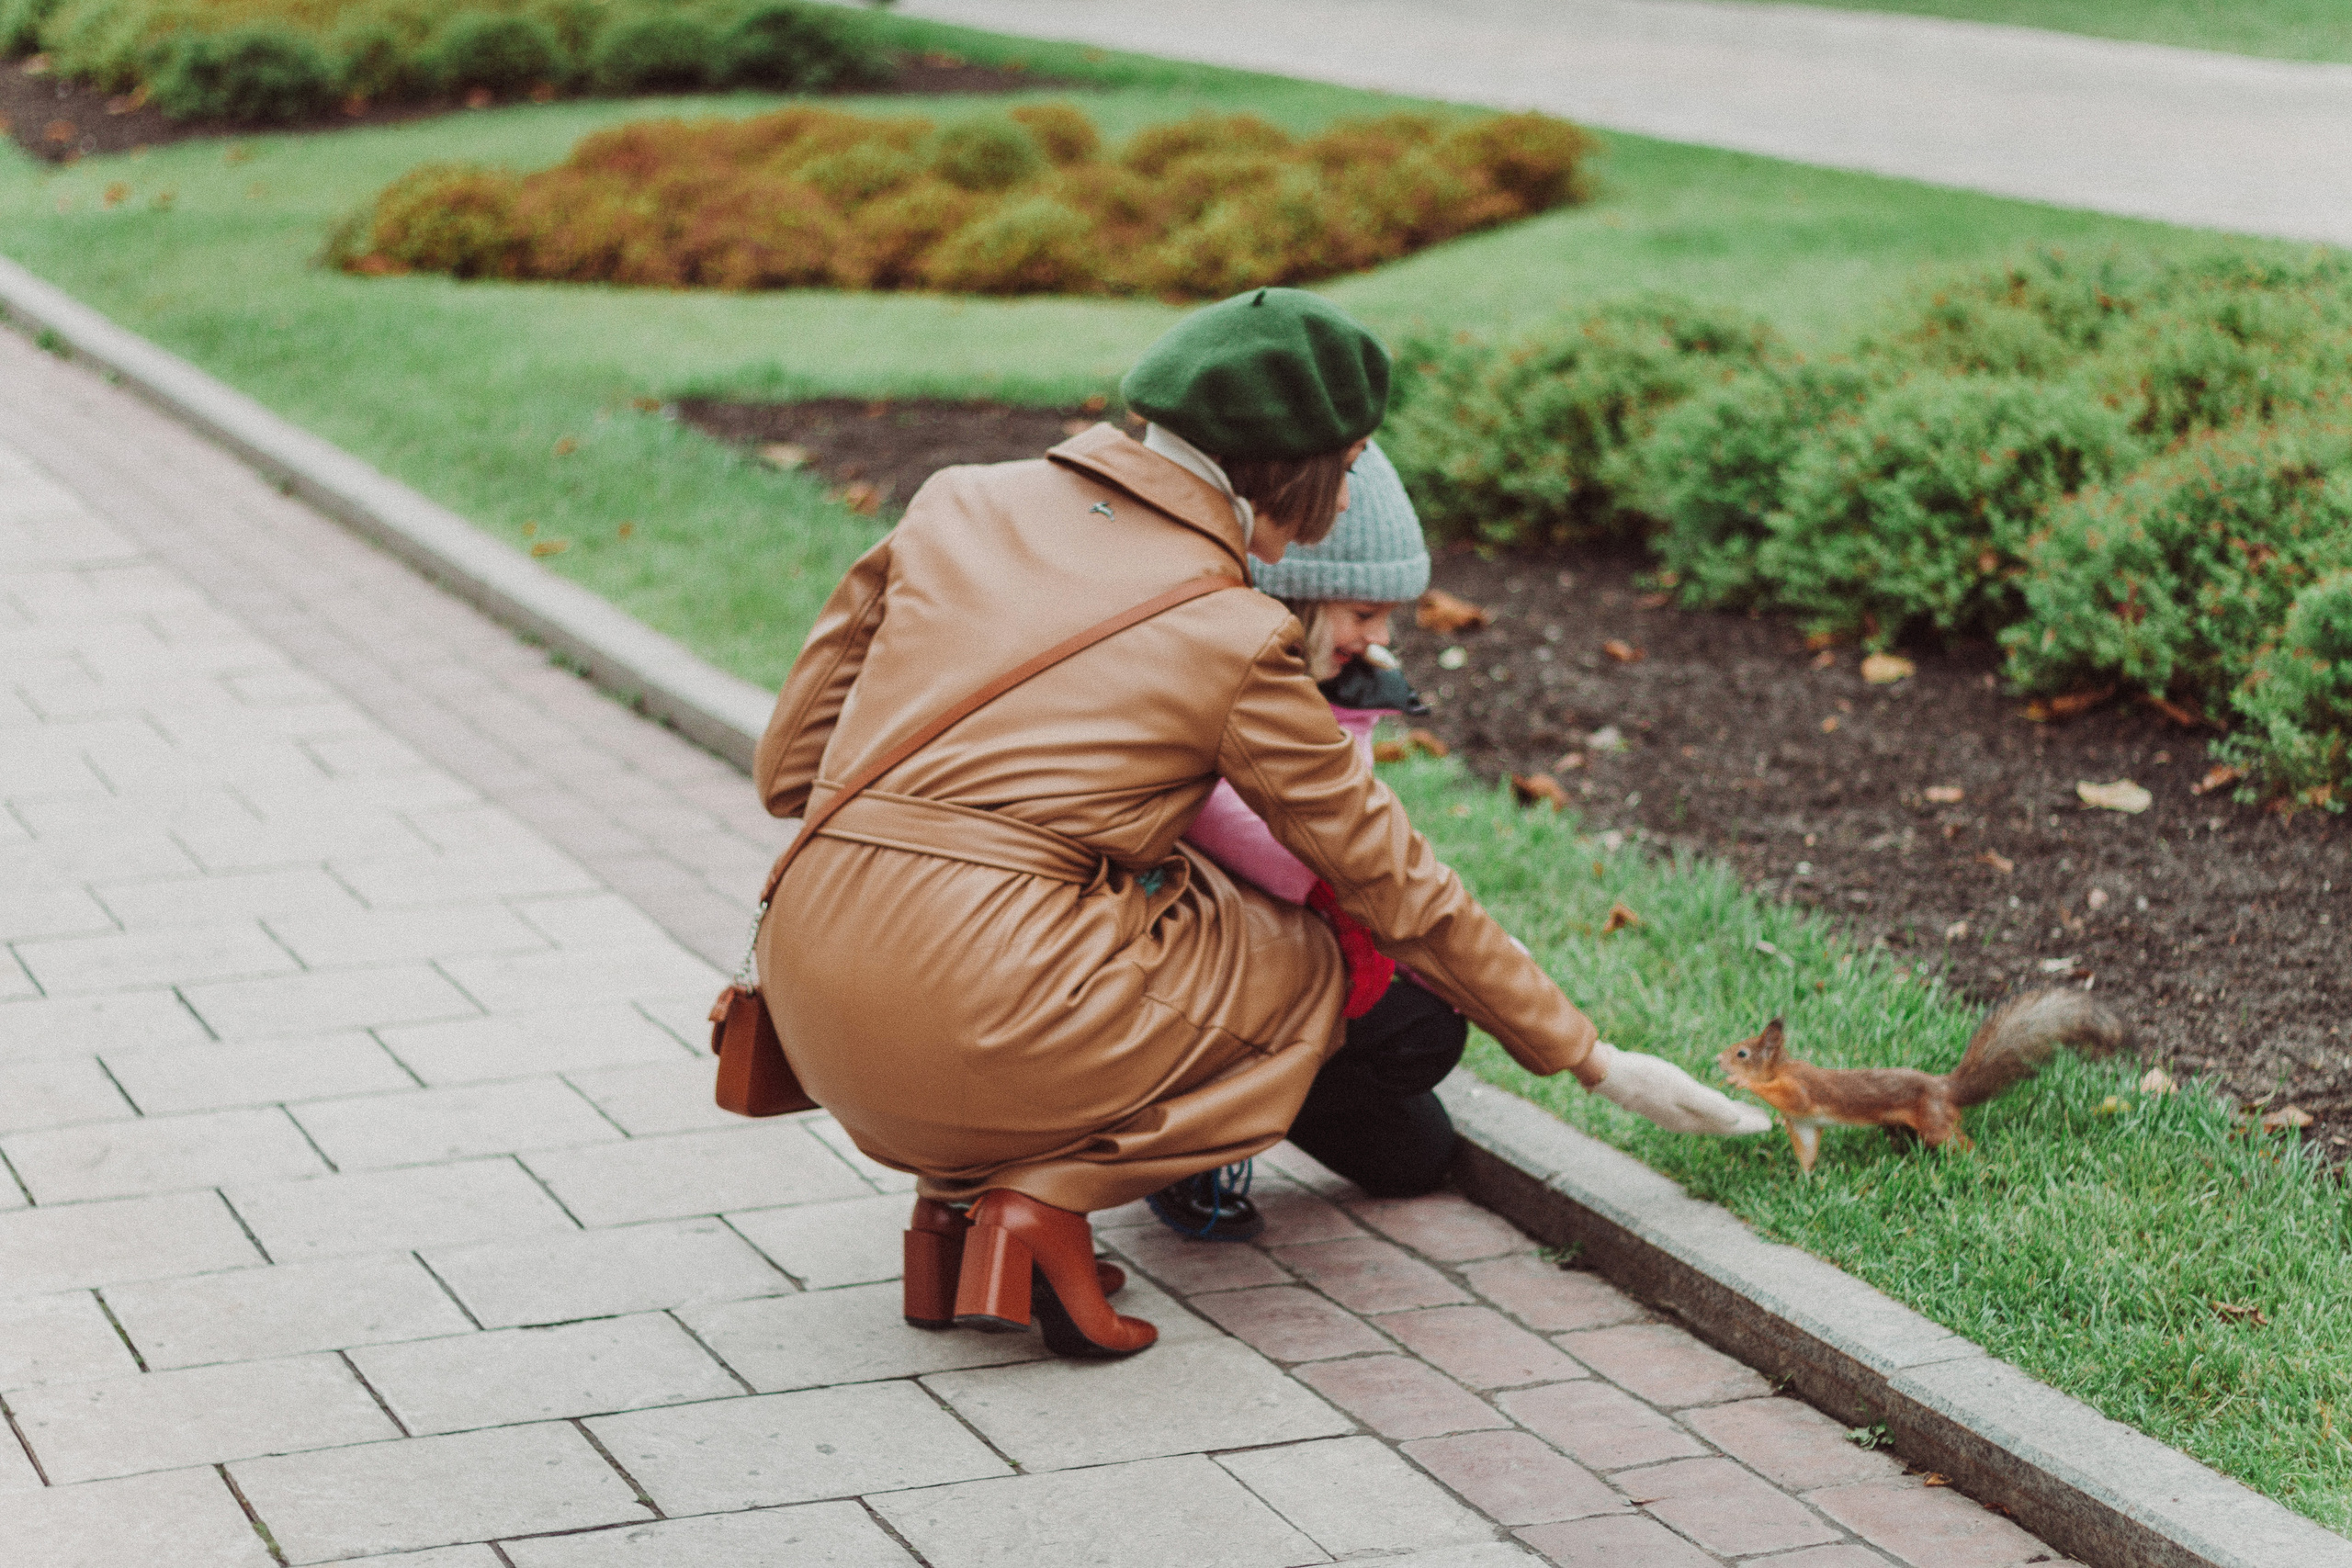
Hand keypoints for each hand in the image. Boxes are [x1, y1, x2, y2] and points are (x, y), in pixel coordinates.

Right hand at [1587, 1041, 1772, 1135]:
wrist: (1611, 1075)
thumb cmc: (1647, 1078)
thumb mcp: (1681, 1088)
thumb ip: (1710, 1104)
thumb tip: (1737, 1120)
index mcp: (1690, 1120)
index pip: (1728, 1125)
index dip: (1749, 1124)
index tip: (1769, 1124)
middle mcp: (1683, 1121)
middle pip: (1721, 1123)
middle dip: (1743, 1122)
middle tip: (1765, 1119)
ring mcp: (1673, 1114)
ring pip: (1709, 1117)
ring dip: (1729, 1115)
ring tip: (1745, 1110)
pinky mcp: (1665, 1103)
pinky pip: (1698, 1110)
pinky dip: (1713, 1108)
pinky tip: (1711, 1101)